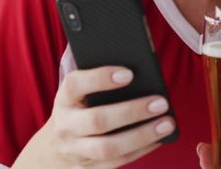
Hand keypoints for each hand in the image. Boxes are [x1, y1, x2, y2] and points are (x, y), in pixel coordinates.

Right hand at [13, 66, 174, 168]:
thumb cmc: (77, 109)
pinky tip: (159, 138)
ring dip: (142, 135)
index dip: (100, 78)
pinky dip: (142, 150)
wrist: (53, 150)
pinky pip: (118, 162)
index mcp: (63, 99)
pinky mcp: (89, 168)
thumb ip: (97, 79)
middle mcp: (66, 126)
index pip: (75, 84)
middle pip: (98, 120)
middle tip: (160, 102)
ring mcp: (76, 150)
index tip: (128, 73)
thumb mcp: (78, 93)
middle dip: (132, 111)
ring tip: (167, 122)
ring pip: (109, 147)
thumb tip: (136, 62)